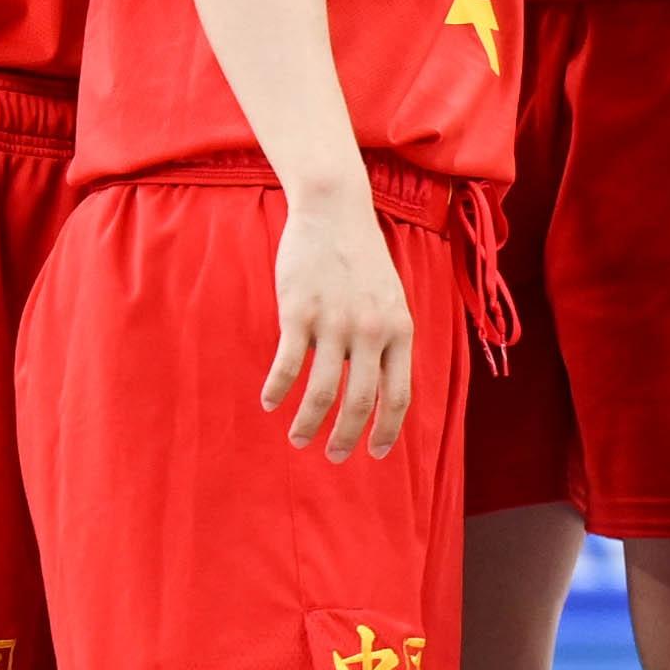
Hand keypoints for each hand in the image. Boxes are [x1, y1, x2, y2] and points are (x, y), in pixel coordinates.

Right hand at [259, 178, 414, 457]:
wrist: (335, 211)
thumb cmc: (363, 259)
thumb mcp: (391, 300)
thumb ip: (388, 341)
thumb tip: (376, 388)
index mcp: (399, 331)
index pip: (398, 395)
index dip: (387, 430)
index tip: (375, 454)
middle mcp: (371, 331)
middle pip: (359, 401)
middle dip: (346, 437)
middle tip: (335, 457)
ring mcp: (335, 322)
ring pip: (322, 391)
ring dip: (308, 423)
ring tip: (298, 439)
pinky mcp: (299, 312)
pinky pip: (287, 364)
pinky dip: (278, 389)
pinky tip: (270, 403)